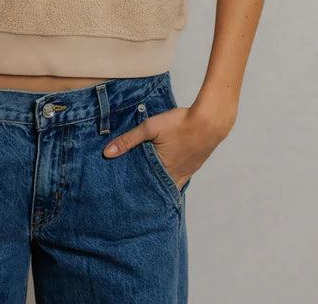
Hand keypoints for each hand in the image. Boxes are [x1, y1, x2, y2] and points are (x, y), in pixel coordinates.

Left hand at [102, 104, 230, 190]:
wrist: (210, 121)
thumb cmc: (180, 123)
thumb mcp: (150, 127)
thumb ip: (128, 140)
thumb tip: (107, 153)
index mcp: (164, 170)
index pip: (147, 189)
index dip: (137, 193)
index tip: (126, 197)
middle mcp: (176, 176)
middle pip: (158, 189)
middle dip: (148, 191)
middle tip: (135, 192)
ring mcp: (187, 172)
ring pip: (171, 184)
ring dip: (160, 184)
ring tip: (149, 183)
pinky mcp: (194, 165)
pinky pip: (181, 177)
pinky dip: (172, 177)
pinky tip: (166, 172)